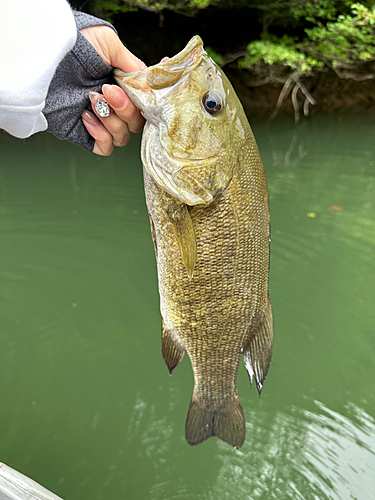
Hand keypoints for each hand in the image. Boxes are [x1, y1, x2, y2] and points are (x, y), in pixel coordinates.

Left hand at [80, 26, 145, 155]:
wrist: (46, 60)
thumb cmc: (76, 46)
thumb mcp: (110, 45)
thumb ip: (134, 67)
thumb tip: (148, 88)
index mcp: (123, 86)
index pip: (145, 106)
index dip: (144, 103)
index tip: (134, 90)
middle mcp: (113, 105)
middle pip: (136, 124)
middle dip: (125, 109)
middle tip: (108, 91)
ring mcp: (100, 121)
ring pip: (123, 137)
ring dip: (112, 120)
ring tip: (92, 99)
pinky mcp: (85, 134)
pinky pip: (105, 147)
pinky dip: (100, 135)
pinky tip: (85, 116)